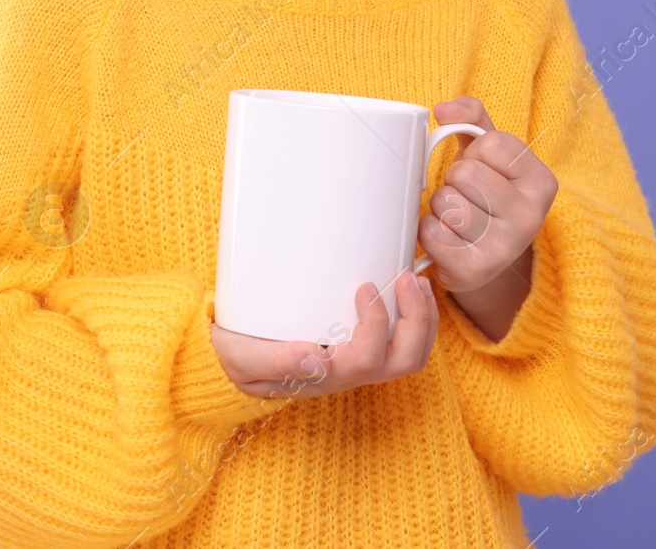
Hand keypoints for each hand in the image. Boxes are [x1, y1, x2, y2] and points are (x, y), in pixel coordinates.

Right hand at [210, 270, 438, 399]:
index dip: (377, 324)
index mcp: (325, 377)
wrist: (232, 360)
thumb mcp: (244, 358)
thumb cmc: (238, 356)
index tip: (364, 286)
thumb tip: (315, 359)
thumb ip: (277, 360)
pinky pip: (404, 344)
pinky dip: (417, 318)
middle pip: (404, 361)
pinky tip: (409, 289)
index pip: (367, 359)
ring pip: (411, 355)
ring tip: (416, 281)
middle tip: (408, 278)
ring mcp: (359, 364)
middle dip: (416, 319)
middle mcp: (349, 374)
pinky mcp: (363, 349)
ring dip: (423, 319)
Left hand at [420, 96, 556, 299]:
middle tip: (466, 195)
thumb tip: (443, 110)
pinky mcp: (473, 271)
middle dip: (454, 179)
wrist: (487, 256)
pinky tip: (447, 238)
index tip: (485, 170)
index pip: (490, 144)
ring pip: (445, 202)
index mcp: (542, 183)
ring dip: (440, 205)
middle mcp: (530, 218)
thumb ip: (471, 117)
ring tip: (456, 216)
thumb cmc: (486, 194)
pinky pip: (430, 232)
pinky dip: (429, 231)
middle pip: (465, 173)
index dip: (475, 153)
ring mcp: (504, 248)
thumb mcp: (489, 152)